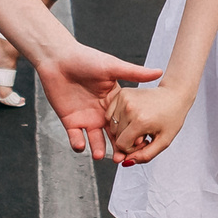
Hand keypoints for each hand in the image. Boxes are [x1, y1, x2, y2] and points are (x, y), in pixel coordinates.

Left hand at [34, 41, 162, 155]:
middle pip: (113, 134)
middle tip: (122, 158)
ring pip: (94, 139)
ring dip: (98, 148)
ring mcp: (86, 118)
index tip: (140, 142)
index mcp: (114, 101)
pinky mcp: (70, 121)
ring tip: (101, 155)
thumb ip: (135, 73)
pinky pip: (75, 137)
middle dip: (118, 147)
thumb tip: (159, 71)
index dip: (133, 132)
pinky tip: (81, 146)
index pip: (127, 121)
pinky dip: (78, 144)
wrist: (58, 58)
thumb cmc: (86, 59)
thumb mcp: (112, 67)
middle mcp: (102, 112)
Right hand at [106, 85, 193, 165]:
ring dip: (123, 130)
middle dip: (128, 139)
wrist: (174, 95)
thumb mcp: (164, 141)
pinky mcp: (122, 93)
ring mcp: (124, 99)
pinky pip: (110, 114)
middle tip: (143, 133)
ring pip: (112, 126)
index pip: (122, 144)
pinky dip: (118, 119)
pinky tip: (132, 118)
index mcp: (141, 121)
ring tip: (138, 125)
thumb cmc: (171, 118)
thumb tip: (127, 162)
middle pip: (116, 136)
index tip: (143, 142)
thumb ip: (146, 155)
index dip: (132, 148)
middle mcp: (130, 108)